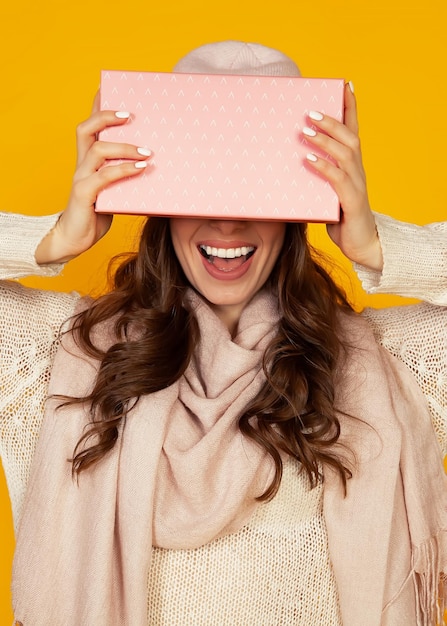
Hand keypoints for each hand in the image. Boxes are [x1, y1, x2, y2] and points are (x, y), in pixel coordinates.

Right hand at [35, 93, 151, 263]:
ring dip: (125, 147)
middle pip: (87, 128)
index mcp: (87, 159)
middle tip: (132, 115)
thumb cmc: (97, 212)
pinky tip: (141, 169)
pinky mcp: (84, 195)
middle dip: (107, 116)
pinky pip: (103, 177)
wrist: (75, 238)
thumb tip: (155, 163)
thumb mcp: (114, 188)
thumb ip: (127, 174)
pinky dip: (124, 171)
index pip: (90, 125)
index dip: (98, 105)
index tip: (109, 87)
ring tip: (148, 151)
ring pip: (98, 150)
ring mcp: (81, 178)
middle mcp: (81, 164)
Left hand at [303, 83, 382, 270]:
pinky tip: (308, 160)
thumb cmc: (342, 218)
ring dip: (325, 140)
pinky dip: (323, 167)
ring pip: (345, 154)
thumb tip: (293, 162)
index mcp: (353, 167)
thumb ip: (316, 177)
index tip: (346, 85)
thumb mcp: (327, 193)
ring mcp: (357, 186)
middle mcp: (358, 171)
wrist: (362, 245)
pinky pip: (338, 180)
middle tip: (310, 111)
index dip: (352, 108)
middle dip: (332, 121)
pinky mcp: (352, 202)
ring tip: (305, 131)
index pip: (354, 131)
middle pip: (350, 137)